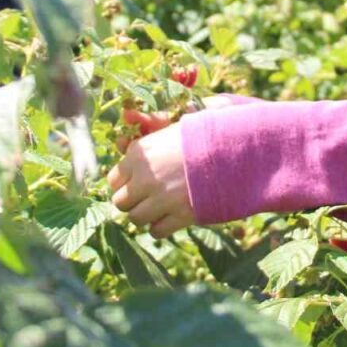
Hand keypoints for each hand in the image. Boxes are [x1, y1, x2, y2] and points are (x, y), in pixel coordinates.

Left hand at [108, 122, 193, 238]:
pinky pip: (157, 231)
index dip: (124, 182)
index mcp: (139, 155)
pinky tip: (169, 216)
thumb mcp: (170, 127)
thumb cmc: (201, 135)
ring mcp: (162, 199)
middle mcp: (145, 179)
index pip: (113, 180)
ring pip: (136, 219)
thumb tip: (126, 116)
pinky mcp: (180, 216)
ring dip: (145, 215)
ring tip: (158, 208)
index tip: (134, 181)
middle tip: (145, 197)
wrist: (232, 150)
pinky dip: (160, 227)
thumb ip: (146, 126)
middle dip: (131, 201)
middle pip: (120, 202)